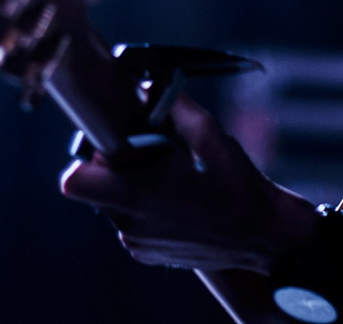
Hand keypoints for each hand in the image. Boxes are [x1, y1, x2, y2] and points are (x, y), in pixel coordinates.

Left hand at [60, 94, 321, 272]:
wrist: (266, 238)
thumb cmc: (239, 187)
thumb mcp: (212, 136)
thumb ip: (174, 108)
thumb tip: (146, 86)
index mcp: (138, 195)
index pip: (75, 181)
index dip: (88, 157)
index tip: (114, 143)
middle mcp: (129, 225)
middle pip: (94, 187)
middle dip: (113, 166)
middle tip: (148, 155)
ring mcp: (136, 244)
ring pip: (111, 204)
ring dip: (129, 186)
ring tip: (169, 178)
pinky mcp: (146, 255)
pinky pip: (128, 222)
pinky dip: (143, 208)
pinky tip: (176, 201)